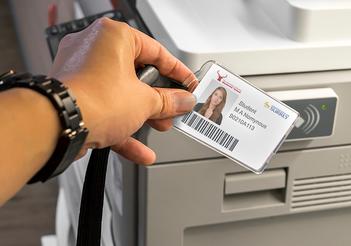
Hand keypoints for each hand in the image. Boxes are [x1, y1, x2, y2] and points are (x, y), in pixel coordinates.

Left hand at [49, 17, 197, 163]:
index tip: (187, 84)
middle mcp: (93, 49)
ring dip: (142, 113)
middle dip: (158, 98)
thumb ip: (169, 101)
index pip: (156, 51)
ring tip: (159, 126)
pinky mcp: (74, 96)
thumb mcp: (145, 101)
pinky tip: (139, 149)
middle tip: (173, 108)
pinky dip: (122, 126)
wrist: (57, 124)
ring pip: (120, 93)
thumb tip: (182, 100)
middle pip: (137, 73)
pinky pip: (105, 108)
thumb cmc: (93, 99)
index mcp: (113, 36)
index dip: (177, 72)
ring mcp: (81, 73)